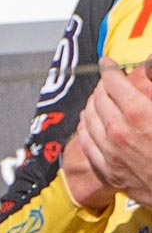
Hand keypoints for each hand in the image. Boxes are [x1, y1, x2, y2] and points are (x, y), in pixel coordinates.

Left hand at [69, 57, 151, 208]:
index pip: (113, 82)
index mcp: (140, 114)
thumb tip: (146, 69)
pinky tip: (90, 120)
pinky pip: (86, 142)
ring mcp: (110, 153)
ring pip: (88, 118)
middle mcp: (119, 132)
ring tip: (99, 98)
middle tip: (108, 81)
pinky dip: (86, 126)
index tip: (106, 62)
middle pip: (99, 98)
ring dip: (92, 104)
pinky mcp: (108, 171)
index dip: (109, 68)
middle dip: (102, 86)